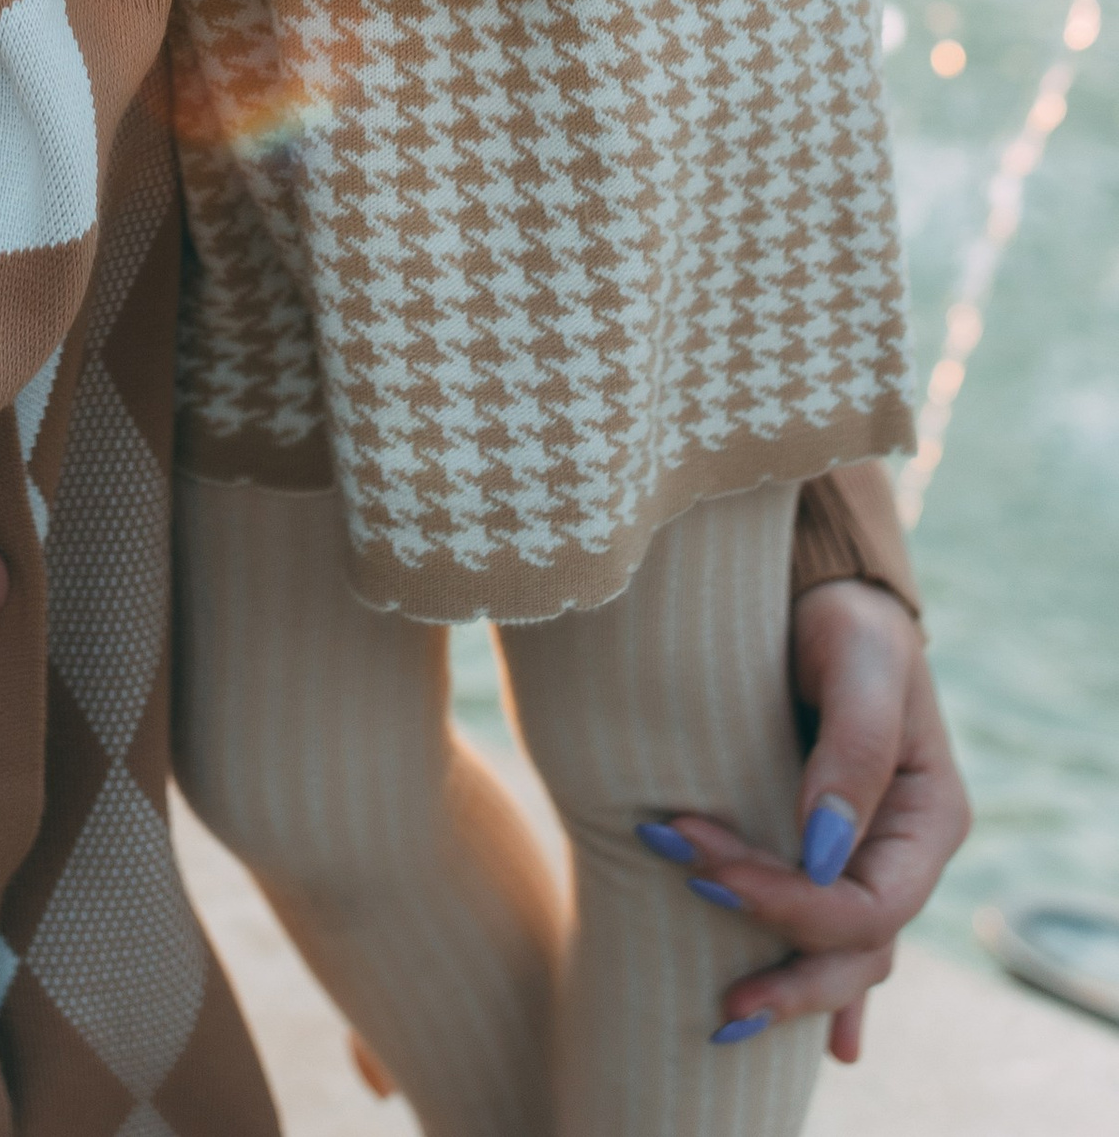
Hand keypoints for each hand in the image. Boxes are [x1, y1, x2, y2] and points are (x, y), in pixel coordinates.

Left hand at [641, 584, 968, 1056]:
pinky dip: (815, 989)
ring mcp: (865, 860)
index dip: (795, 906)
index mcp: (928, 818)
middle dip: (784, 965)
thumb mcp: (859, 659)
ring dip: (782, 981)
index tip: (711, 871)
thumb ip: (853, 748)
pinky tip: (819, 1048)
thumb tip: (824, 850)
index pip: (871, 903)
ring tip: (723, 1014)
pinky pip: (826, 939)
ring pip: (838, 953)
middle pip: (856, 948)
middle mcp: (900, 852)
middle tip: (718, 985)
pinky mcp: (821, 854)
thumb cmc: (844, 616)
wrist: (817, 591)